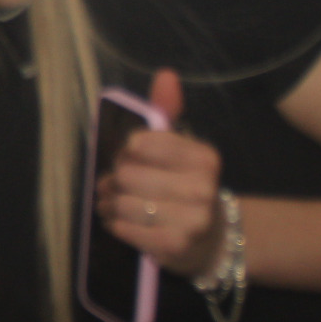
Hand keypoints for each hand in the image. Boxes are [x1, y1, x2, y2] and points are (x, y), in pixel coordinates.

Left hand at [96, 69, 226, 278]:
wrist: (212, 239)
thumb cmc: (185, 186)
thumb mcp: (180, 148)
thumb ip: (166, 112)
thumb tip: (165, 75)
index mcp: (204, 156)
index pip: (140, 142)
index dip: (124, 150)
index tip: (128, 156)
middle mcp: (203, 187)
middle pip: (126, 173)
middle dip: (111, 180)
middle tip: (111, 185)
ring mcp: (192, 220)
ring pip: (123, 202)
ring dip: (108, 204)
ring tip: (112, 204)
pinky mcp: (175, 246)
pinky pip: (125, 229)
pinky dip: (115, 224)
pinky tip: (119, 222)